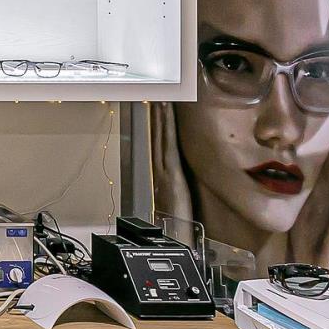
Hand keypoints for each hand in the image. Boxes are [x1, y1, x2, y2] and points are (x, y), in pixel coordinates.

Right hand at [149, 102, 194, 222]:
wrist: (172, 232)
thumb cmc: (175, 220)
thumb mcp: (174, 200)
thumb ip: (172, 186)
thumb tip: (174, 180)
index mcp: (160, 174)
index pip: (157, 144)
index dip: (155, 126)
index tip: (154, 110)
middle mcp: (159, 168)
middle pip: (156, 137)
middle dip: (155, 117)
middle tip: (154, 96)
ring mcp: (164, 168)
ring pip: (161, 137)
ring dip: (159, 117)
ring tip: (159, 99)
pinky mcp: (172, 170)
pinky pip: (169, 143)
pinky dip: (166, 127)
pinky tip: (167, 114)